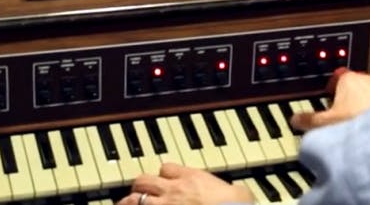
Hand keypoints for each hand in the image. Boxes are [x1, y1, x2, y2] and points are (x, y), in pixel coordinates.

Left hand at [117, 163, 253, 204]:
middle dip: (140, 186)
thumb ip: (237, 190)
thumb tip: (244, 192)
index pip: (167, 168)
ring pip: (134, 199)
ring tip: (125, 204)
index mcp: (191, 178)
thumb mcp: (241, 194)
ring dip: (128, 202)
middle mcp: (172, 191)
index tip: (165, 180)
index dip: (164, 174)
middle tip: (140, 192)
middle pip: (144, 180)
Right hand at [290, 67, 369, 131]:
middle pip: (356, 83)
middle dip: (350, 97)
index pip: (337, 76)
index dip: (331, 88)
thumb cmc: (360, 122)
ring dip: (368, 102)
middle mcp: (369, 78)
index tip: (329, 97)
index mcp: (348, 78)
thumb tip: (295, 119)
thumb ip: (309, 120)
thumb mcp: (326, 124)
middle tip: (345, 115)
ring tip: (363, 122)